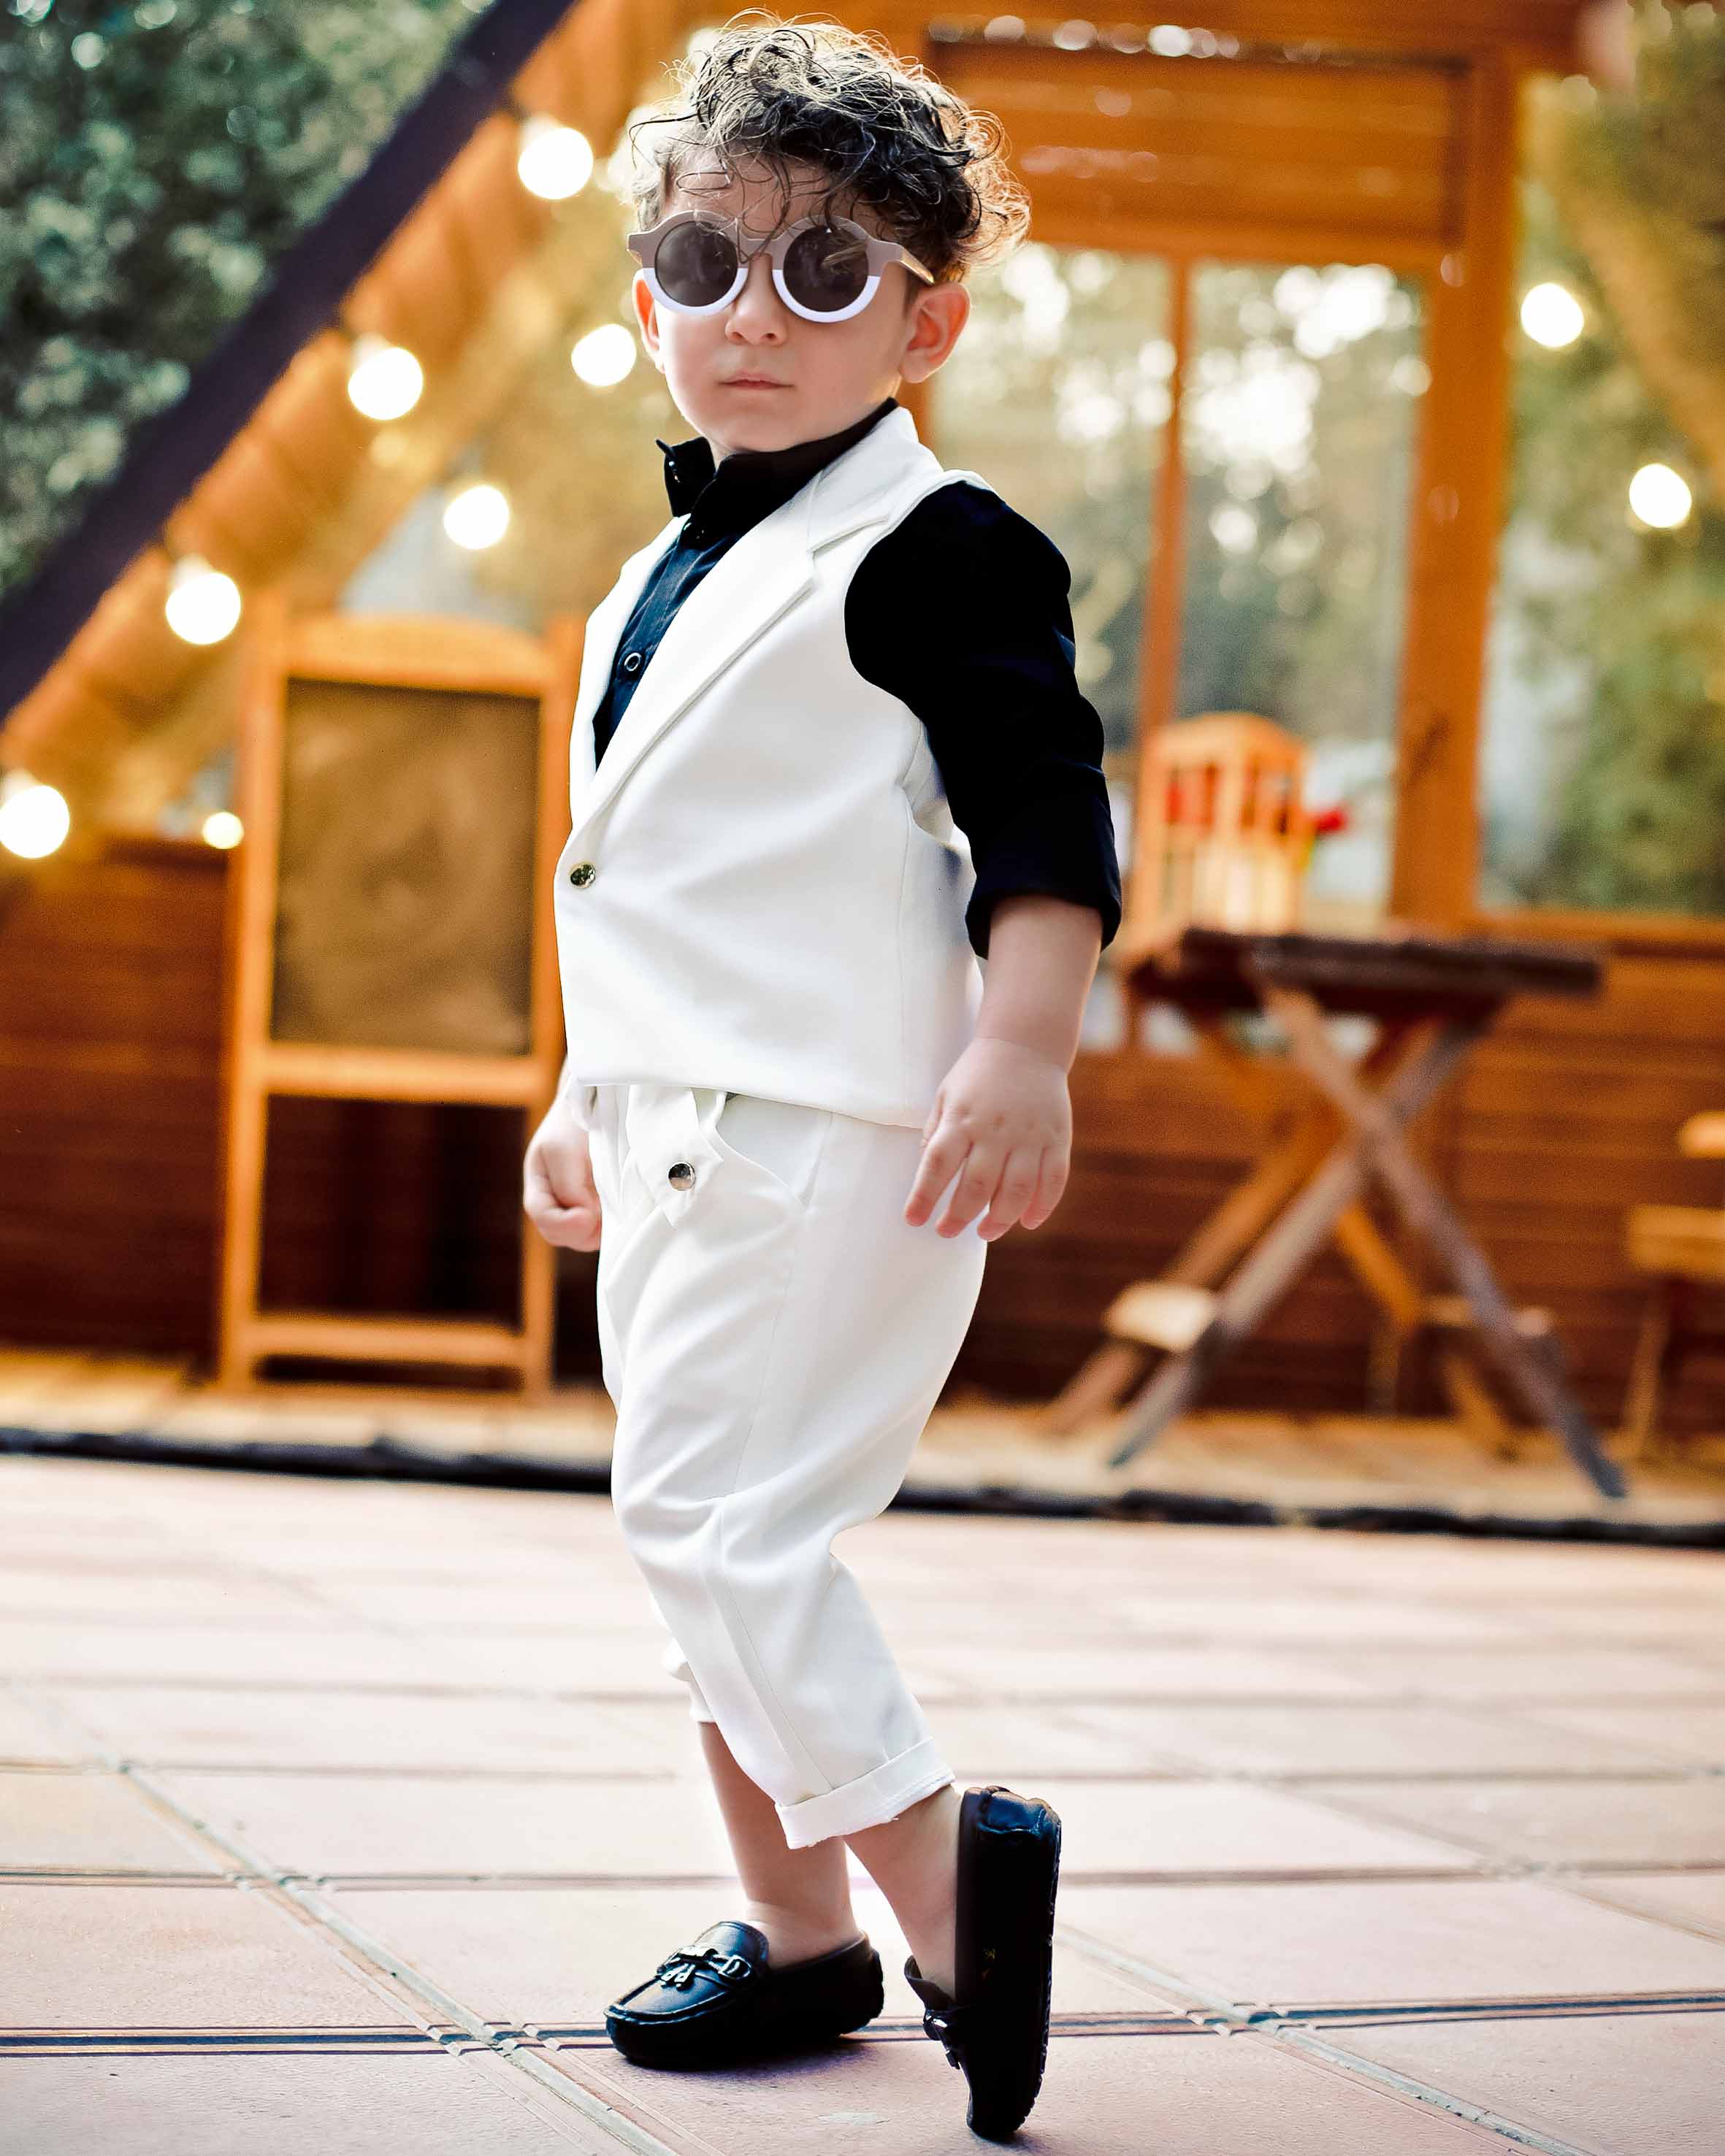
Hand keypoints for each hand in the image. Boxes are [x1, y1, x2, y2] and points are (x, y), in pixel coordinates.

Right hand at [523, 1103, 602, 1251]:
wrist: (598, 1106)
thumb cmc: (575, 1123)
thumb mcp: (564, 1150)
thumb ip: (569, 1188)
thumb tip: (586, 1217)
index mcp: (538, 1186)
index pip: (544, 1218)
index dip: (565, 1224)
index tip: (590, 1214)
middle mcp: (553, 1202)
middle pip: (560, 1234)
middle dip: (583, 1230)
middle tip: (604, 1211)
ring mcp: (575, 1209)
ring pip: (582, 1237)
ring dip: (598, 1228)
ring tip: (611, 1203)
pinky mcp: (597, 1209)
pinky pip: (600, 1229)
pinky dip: (610, 1223)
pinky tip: (618, 1204)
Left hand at [904, 1037, 1071, 1241]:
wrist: (1026, 1043)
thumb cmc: (977, 1075)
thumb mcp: (946, 1096)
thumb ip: (936, 1135)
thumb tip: (929, 1179)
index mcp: (962, 1118)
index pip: (937, 1165)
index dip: (924, 1197)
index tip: (913, 1220)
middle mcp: (995, 1129)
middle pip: (977, 1185)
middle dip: (959, 1217)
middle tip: (946, 1232)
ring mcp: (1029, 1134)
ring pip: (1017, 1190)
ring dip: (1000, 1219)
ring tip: (985, 1233)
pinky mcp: (1057, 1137)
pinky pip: (1053, 1180)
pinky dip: (1042, 1206)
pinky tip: (1027, 1221)